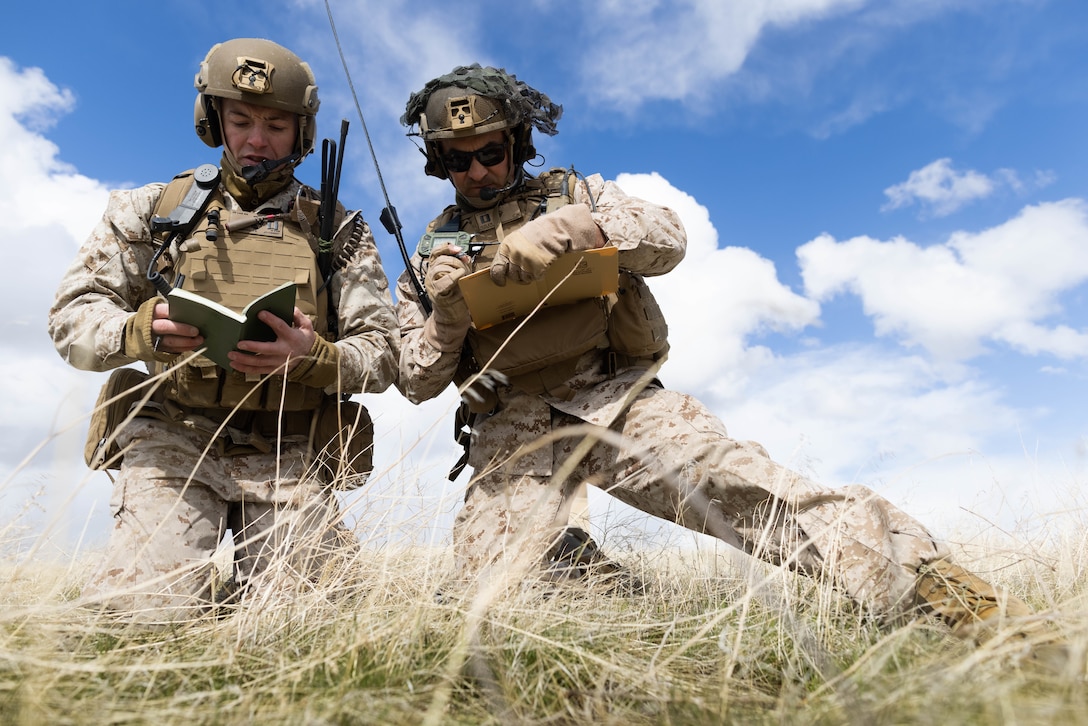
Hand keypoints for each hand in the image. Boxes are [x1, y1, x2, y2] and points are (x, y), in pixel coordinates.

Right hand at [125, 298, 200, 360]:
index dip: (176, 313)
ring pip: (169, 341)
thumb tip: (193, 315)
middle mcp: (149, 325)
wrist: (135, 332)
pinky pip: (171, 350)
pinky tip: (192, 345)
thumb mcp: (159, 311)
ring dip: (186, 342)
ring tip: (199, 340)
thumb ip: (172, 311)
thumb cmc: (155, 319)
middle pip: (165, 327)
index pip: (163, 311)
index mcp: (151, 312)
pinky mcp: (155, 350)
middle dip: (182, 329)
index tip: (190, 314)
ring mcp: (151, 339)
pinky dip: (183, 348)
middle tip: (196, 331)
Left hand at [229, 307, 315, 374]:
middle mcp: (284, 351)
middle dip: (252, 347)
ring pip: (259, 362)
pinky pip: (258, 370)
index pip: (281, 327)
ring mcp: (279, 362)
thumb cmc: (305, 340)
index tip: (260, 313)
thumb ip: (297, 316)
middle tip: (239, 344)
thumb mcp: (306, 326)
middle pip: (266, 349)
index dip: (271, 320)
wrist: (312, 360)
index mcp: (292, 337)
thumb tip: (289, 307)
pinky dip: (246, 369)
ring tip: (231, 355)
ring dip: (244, 359)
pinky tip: (235, 365)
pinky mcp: (274, 370)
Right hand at [425, 244, 471, 321]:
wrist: (453, 316)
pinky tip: (460, 277)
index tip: (458, 249)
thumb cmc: (456, 296)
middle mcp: (430, 275)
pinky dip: (453, 277)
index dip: (446, 247)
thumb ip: (461, 265)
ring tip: (463, 274)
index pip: (435, 252)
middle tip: (465, 267)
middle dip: (456, 260)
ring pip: (440, 268)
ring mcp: (432, 285)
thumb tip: (465, 256)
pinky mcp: (436, 294)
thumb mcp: (459, 277)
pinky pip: (442, 282)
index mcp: (435, 268)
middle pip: (440, 259)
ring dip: (455, 268)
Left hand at [489, 204, 604, 285]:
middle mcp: (514, 256)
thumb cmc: (535, 233)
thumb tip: (504, 266)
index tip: (501, 282)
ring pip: (523, 278)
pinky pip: (536, 278)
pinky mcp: (538, 269)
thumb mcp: (516, 239)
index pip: (496, 269)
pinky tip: (541, 266)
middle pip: (512, 275)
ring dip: (528, 276)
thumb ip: (509, 252)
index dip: (498, 278)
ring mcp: (526, 264)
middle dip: (517, 276)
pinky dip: (539, 274)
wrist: (552, 231)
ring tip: (533, 267)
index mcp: (506, 248)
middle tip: (523, 272)